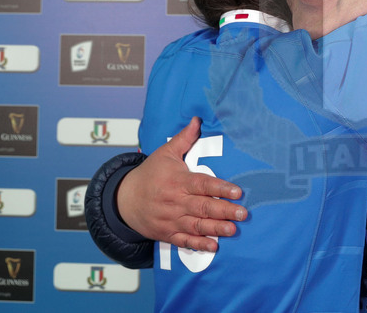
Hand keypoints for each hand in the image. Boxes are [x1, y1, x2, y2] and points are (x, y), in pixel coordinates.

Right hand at [117, 117, 245, 251]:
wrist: (124, 199)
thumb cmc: (150, 174)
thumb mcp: (165, 153)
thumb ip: (184, 139)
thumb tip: (198, 120)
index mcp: (177, 181)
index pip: (202, 184)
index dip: (220, 188)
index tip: (237, 191)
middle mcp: (175, 201)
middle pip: (202, 207)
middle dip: (224, 211)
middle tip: (243, 213)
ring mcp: (171, 219)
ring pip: (195, 225)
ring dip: (215, 229)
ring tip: (232, 230)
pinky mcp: (167, 233)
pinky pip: (183, 241)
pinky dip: (198, 245)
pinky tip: (213, 246)